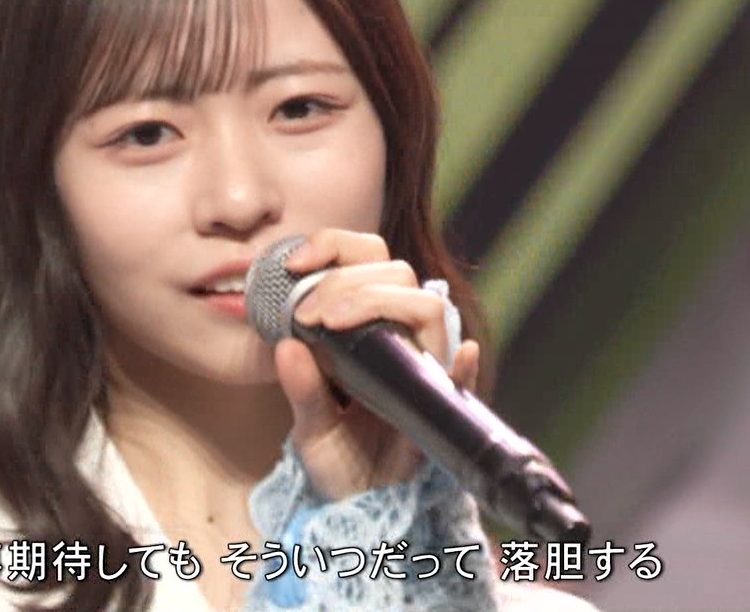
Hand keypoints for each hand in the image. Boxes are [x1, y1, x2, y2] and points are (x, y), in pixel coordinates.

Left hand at [273, 229, 480, 500]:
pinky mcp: (441, 405)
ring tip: (332, 324)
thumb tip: (285, 346)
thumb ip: (300, 388)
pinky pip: (464, 378)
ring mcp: (423, 366)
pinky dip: (464, 365)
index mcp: (365, 326)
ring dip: (378, 302)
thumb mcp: (308, 423)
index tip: (293, 265)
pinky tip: (460, 358)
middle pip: (396, 272)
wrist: (361, 503)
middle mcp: (399, 336)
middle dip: (346, 279)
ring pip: (426, 306)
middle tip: (307, 313)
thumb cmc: (337, 453)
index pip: (365, 258)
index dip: (333, 246)